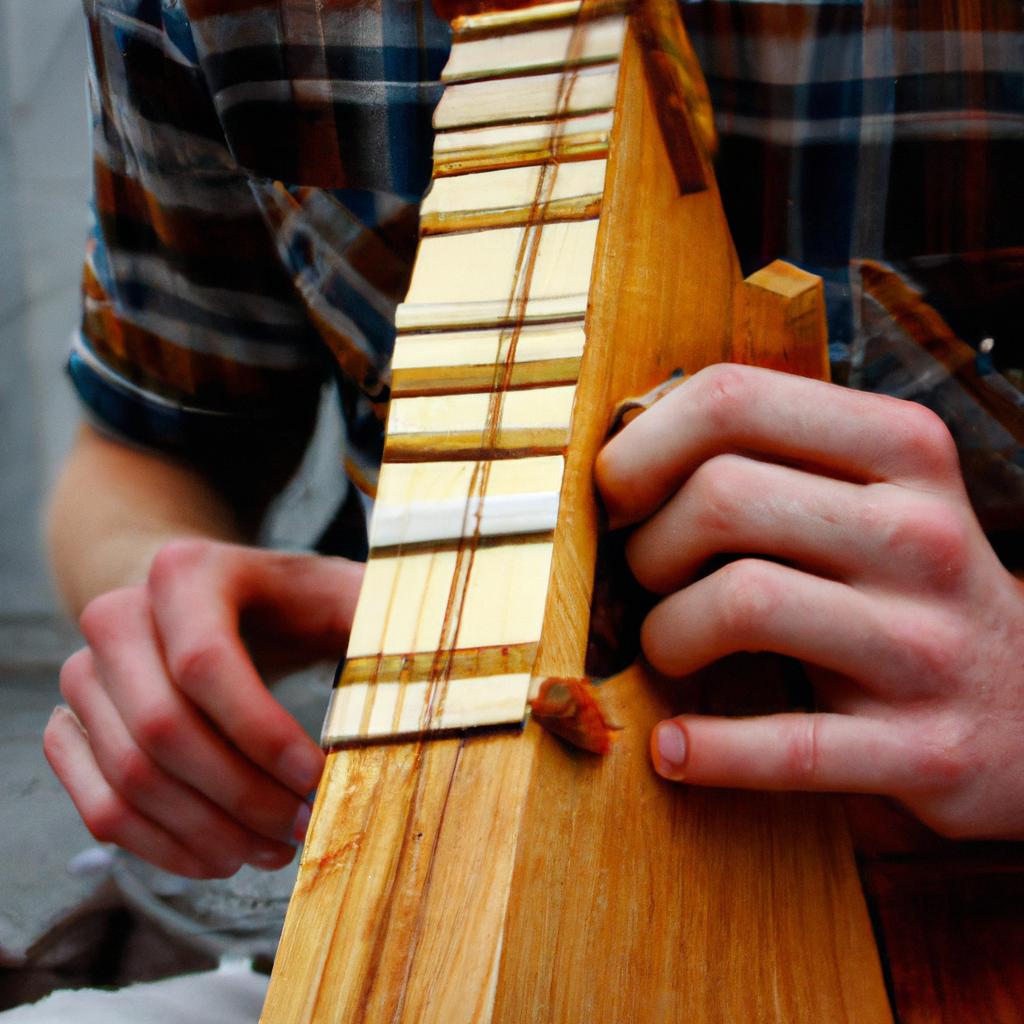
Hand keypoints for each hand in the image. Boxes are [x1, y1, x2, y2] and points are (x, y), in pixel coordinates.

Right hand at [44, 540, 363, 876]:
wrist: (203, 600)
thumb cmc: (286, 601)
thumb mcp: (342, 592)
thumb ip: (386, 621)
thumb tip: (455, 665)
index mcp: (185, 571)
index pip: (206, 666)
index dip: (262, 735)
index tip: (320, 777)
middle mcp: (117, 617)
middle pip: (163, 733)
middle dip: (241, 796)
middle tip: (303, 827)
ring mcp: (84, 675)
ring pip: (130, 779)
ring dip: (207, 832)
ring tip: (274, 848)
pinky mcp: (72, 726)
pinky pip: (99, 806)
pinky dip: (161, 846)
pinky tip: (222, 854)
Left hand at [596, 363, 1023, 840]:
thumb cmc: (906, 587)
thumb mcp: (868, 495)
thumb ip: (767, 457)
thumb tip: (624, 451)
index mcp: (900, 450)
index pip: (735, 398)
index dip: (643, 445)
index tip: (617, 492)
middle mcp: (921, 533)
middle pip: (724, 498)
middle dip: (648, 546)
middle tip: (645, 578)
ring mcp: (928, 643)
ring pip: (743, 601)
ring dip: (666, 633)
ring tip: (666, 647)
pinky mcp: (926, 747)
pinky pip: (788, 745)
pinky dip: (707, 751)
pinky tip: (673, 748)